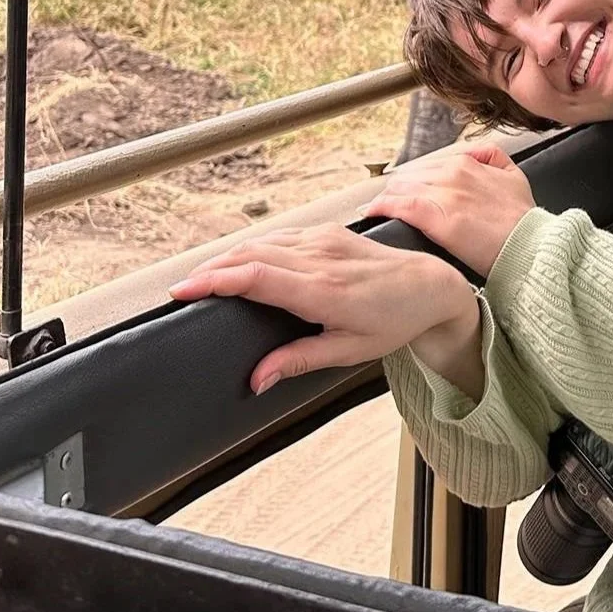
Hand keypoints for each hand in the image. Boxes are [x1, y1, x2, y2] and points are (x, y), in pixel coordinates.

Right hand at [169, 223, 478, 393]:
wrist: (432, 286)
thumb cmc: (395, 321)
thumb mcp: (349, 351)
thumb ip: (298, 361)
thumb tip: (256, 380)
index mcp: (324, 291)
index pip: (255, 278)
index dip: (214, 281)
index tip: (182, 291)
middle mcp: (320, 260)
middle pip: (249, 256)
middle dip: (210, 271)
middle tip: (180, 289)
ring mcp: (324, 241)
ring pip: (262, 242)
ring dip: (228, 258)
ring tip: (200, 278)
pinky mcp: (328, 232)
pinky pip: (280, 236)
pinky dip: (253, 248)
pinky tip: (238, 261)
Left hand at [363, 140, 534, 275]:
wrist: (529, 246)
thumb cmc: (523, 221)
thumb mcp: (515, 176)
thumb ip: (493, 158)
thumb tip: (475, 155)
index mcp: (467, 162)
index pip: (425, 165)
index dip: (414, 181)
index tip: (409, 193)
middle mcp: (451, 172)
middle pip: (407, 175)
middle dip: (399, 190)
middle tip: (392, 205)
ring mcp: (441, 193)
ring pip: (398, 188)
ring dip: (388, 199)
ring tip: (380, 211)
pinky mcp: (433, 216)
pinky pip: (395, 204)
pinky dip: (380, 208)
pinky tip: (372, 213)